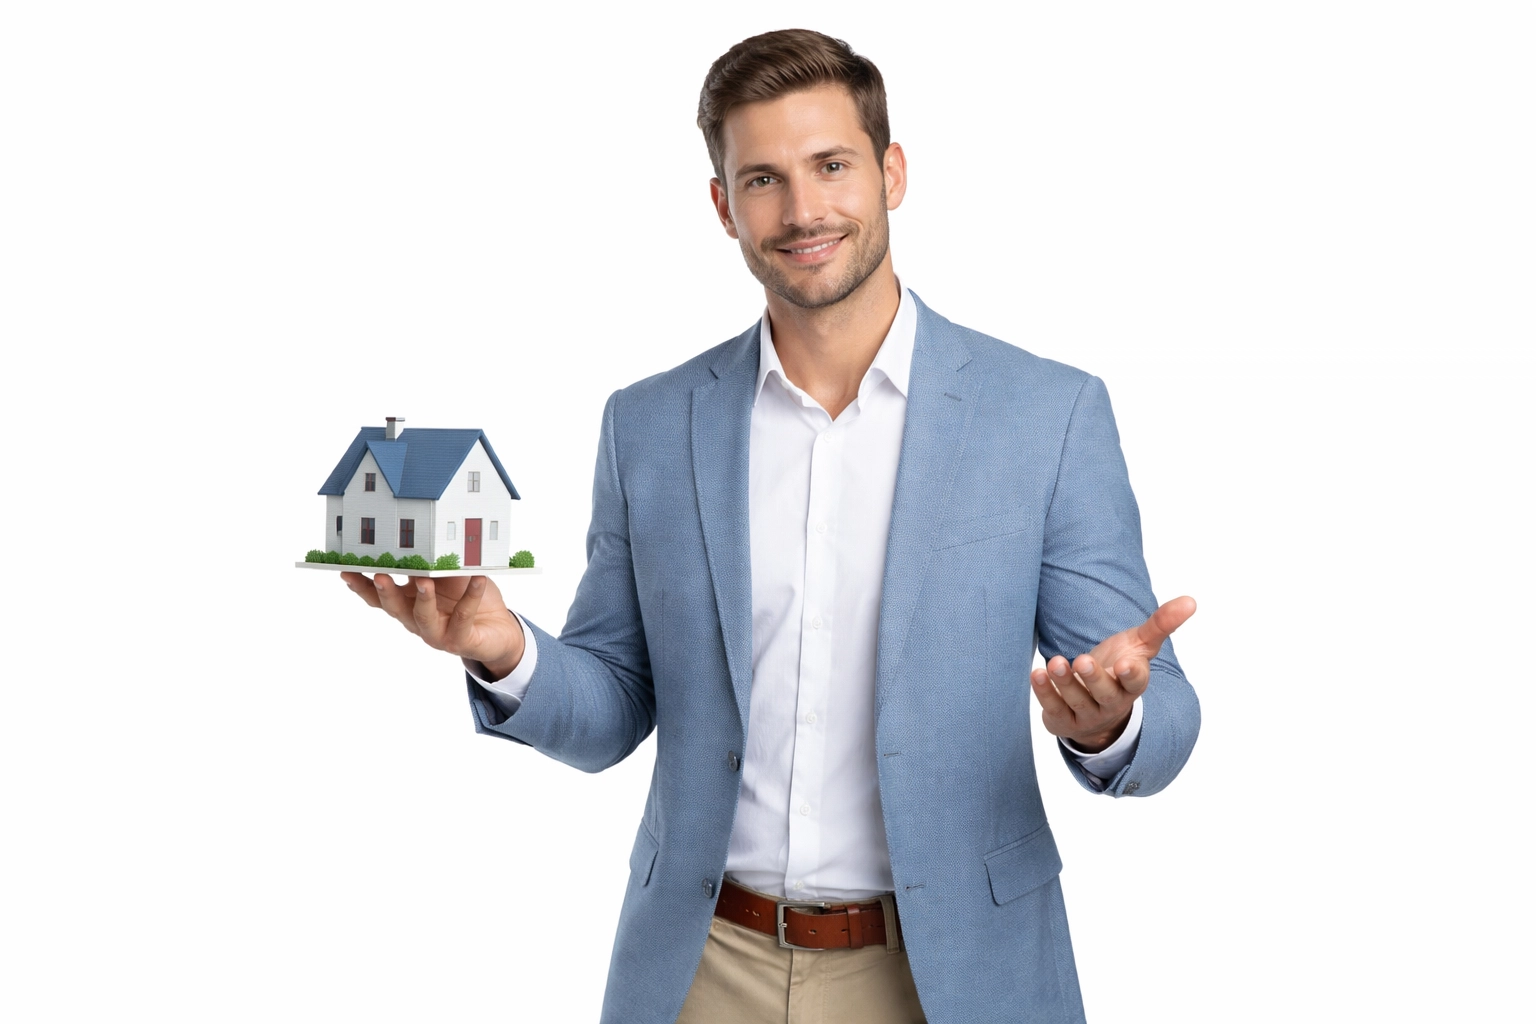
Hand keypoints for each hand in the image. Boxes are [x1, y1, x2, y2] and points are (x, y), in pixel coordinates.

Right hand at [339, 572, 525, 679]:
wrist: (498, 631)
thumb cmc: (466, 599)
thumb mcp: (447, 578)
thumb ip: (432, 565)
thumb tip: (422, 539)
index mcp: (408, 604)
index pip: (378, 597)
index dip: (361, 586)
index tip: (345, 570)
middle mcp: (417, 621)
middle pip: (394, 608)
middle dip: (385, 592)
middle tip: (380, 576)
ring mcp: (438, 633)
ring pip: (423, 618)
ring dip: (422, 599)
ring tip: (424, 583)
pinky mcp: (461, 640)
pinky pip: (464, 617)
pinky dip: (471, 597)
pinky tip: (477, 580)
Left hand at [1030, 596, 1195, 752]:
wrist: (1093, 706)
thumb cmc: (1118, 667)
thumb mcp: (1140, 645)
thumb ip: (1161, 624)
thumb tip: (1191, 601)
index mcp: (1132, 684)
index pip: (1136, 682)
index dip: (1131, 674)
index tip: (1125, 663)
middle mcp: (1112, 702)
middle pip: (1104, 694)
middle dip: (1094, 679)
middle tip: (1082, 661)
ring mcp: (1087, 714)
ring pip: (1076, 701)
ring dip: (1065, 682)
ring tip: (1054, 662)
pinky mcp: (1063, 720)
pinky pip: (1053, 708)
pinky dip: (1045, 692)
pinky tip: (1037, 673)